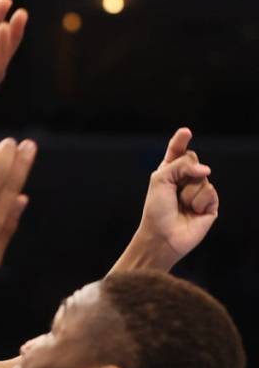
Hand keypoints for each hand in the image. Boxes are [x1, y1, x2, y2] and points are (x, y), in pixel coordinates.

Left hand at [137, 128, 218, 264]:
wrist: (163, 235)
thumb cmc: (157, 209)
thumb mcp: (161, 179)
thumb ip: (181, 166)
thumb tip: (207, 170)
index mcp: (170, 172)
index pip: (178, 152)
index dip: (181, 141)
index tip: (186, 132)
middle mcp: (186, 179)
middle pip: (193, 159)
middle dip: (183, 171)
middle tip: (173, 190)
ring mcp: (199, 191)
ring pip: (202, 177)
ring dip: (188, 192)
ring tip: (181, 205)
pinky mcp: (210, 204)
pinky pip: (210, 192)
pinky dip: (199, 201)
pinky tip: (192, 212)